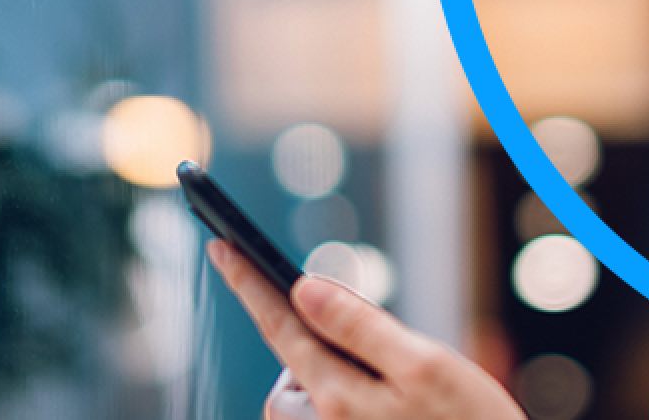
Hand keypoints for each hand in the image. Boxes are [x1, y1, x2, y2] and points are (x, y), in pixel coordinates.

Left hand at [206, 240, 523, 419]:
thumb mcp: (428, 366)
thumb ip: (362, 327)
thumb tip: (304, 290)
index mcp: (337, 400)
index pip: (280, 326)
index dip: (248, 282)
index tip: (220, 245)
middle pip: (295, 367)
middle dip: (317, 347)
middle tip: (387, 359)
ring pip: (312, 398)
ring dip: (338, 384)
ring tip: (408, 403)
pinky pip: (330, 419)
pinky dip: (347, 405)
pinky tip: (401, 417)